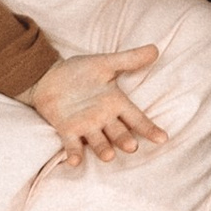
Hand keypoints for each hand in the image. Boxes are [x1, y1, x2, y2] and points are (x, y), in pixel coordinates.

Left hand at [32, 45, 166, 170]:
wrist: (48, 76)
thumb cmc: (79, 72)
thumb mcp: (105, 63)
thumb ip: (129, 59)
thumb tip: (155, 49)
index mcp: (115, 103)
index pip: (136, 118)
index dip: (149, 128)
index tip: (162, 138)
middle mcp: (104, 118)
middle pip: (119, 133)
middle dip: (125, 140)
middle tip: (131, 146)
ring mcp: (86, 126)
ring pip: (99, 142)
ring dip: (103, 149)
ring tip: (109, 156)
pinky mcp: (67, 130)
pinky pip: (73, 145)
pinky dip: (74, 153)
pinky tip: (75, 161)